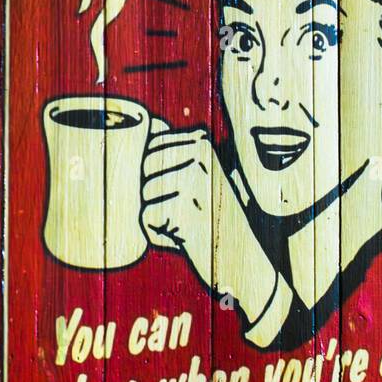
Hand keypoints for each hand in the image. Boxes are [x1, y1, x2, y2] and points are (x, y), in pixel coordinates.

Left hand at [140, 119, 220, 271]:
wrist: (238, 255)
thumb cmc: (214, 214)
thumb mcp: (203, 172)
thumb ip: (178, 148)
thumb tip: (149, 126)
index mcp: (203, 143)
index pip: (153, 145)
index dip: (158, 170)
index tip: (184, 188)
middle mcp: (199, 158)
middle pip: (145, 168)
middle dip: (155, 193)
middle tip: (186, 208)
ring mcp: (190, 184)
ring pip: (143, 195)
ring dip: (157, 214)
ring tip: (187, 221)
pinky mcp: (179, 211)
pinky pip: (146, 219)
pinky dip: (158, 233)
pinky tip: (184, 236)